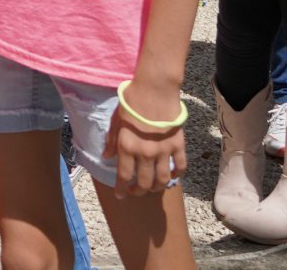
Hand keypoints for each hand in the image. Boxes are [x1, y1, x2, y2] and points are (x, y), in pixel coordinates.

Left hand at [104, 78, 186, 196]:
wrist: (155, 90)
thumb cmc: (131, 102)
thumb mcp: (116, 121)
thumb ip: (111, 141)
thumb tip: (107, 157)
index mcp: (127, 147)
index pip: (124, 175)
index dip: (121, 188)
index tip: (120, 195)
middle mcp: (145, 153)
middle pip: (144, 181)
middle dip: (139, 191)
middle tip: (136, 191)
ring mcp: (164, 150)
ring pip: (162, 179)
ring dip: (157, 188)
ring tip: (153, 188)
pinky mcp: (178, 145)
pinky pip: (180, 166)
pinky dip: (176, 174)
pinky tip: (171, 176)